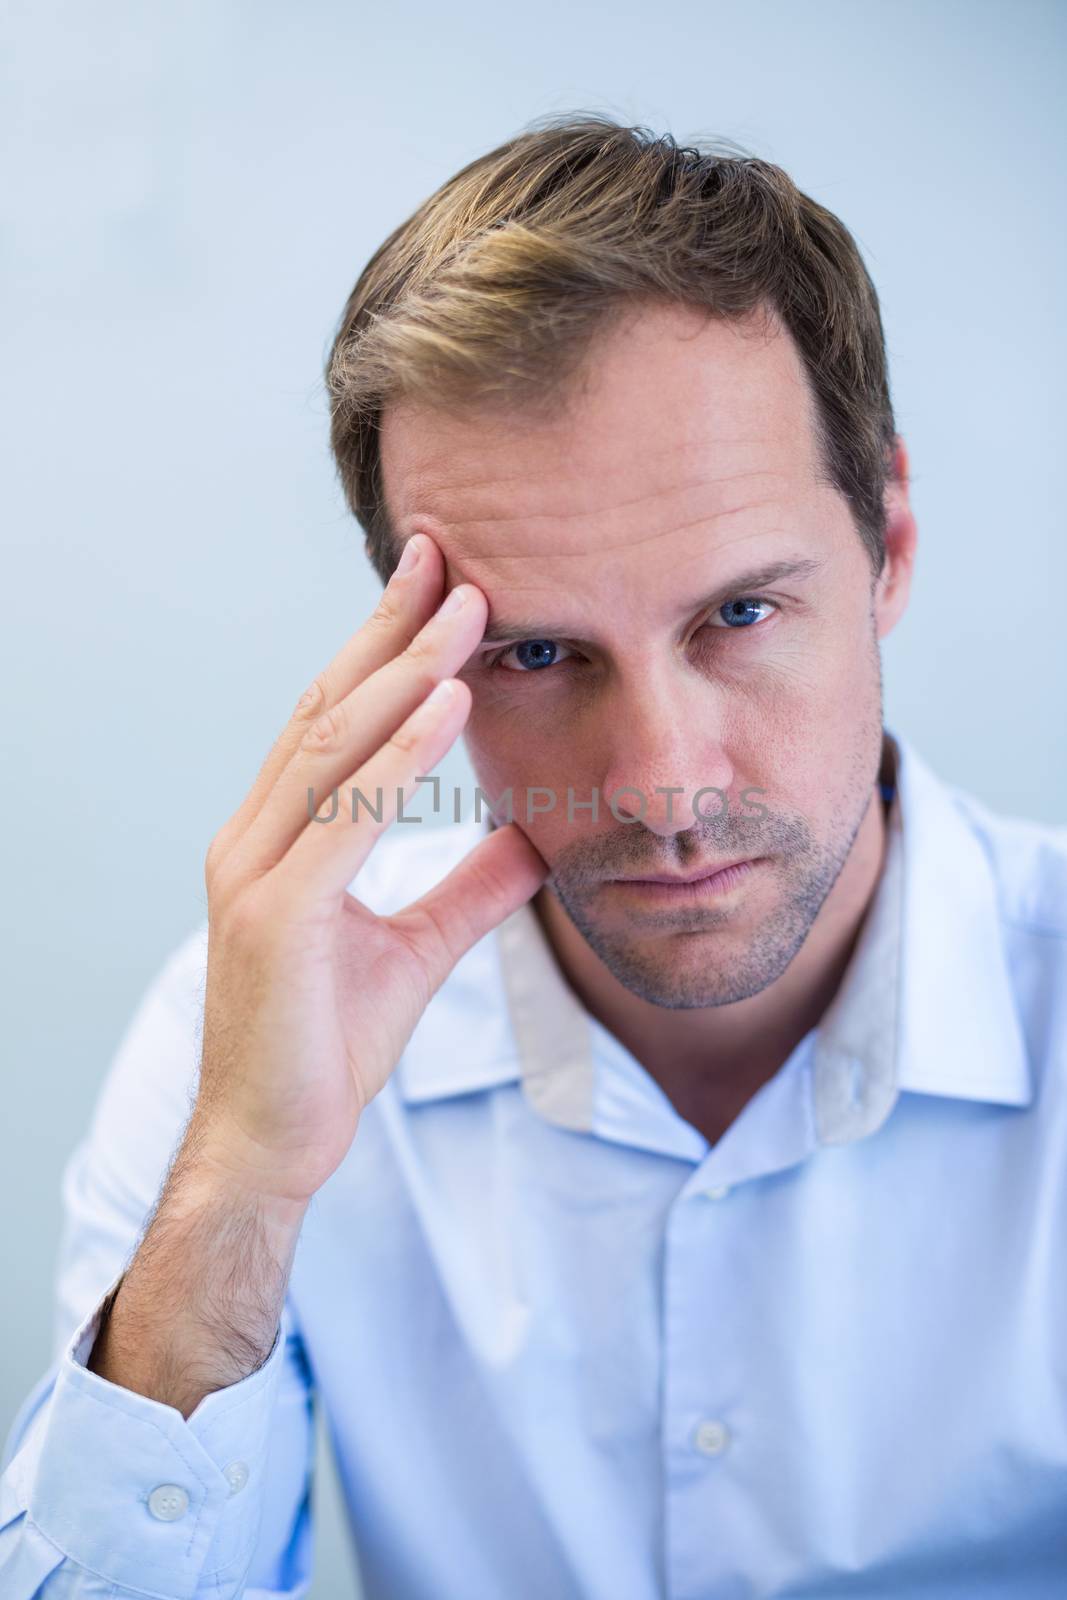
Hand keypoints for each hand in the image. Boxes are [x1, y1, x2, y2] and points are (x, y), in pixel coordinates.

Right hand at [190, 533, 547, 1205]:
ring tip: (465, 607)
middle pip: (326, 708)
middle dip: (387, 628)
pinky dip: (397, 753)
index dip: (382, 648)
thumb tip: (538, 835)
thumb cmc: (328, 1043)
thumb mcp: (420, 946)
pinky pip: (344, 817)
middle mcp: (254, 839)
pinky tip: (446, 702)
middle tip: (445, 553)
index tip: (438, 585)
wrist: (274, 1142)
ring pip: (333, 746)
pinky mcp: (277, 917)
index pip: (333, 720)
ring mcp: (255, 873)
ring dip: (402, 670)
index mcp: (279, 839)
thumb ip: (472, 885)